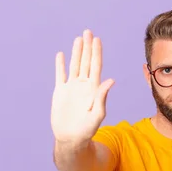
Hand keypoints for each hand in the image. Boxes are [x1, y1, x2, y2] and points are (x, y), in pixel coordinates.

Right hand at [51, 29, 114, 144]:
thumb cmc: (87, 129)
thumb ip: (102, 96)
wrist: (71, 138)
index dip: (96, 52)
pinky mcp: (60, 92)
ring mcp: (72, 87)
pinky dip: (60, 65)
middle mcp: (83, 85)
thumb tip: (111, 80)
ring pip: (74, 65)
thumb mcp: (97, 114)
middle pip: (86, 62)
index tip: (97, 39)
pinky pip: (60, 75)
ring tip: (78, 39)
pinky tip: (61, 55)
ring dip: (76, 52)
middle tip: (88, 32)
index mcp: (93, 88)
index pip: (96, 66)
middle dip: (87, 47)